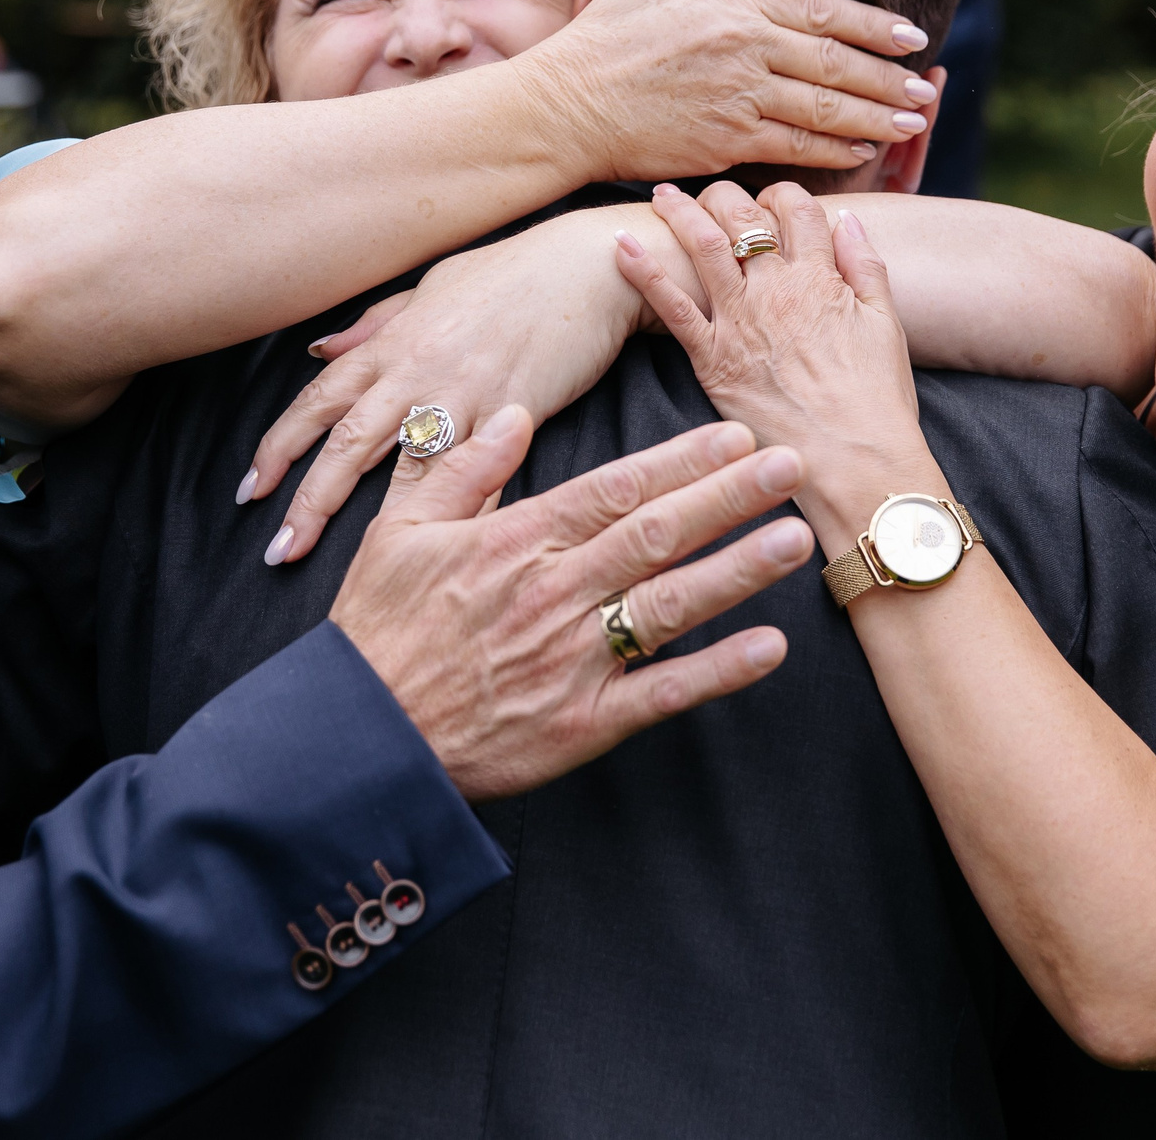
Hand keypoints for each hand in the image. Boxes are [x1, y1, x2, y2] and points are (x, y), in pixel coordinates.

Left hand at [243, 213, 648, 562]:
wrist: (587, 267)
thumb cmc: (514, 275)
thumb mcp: (431, 289)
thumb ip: (374, 326)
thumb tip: (319, 350)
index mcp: (393, 342)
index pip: (318, 401)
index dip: (279, 447)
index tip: (250, 489)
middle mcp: (416, 370)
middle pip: (346, 443)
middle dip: (306, 500)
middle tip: (277, 549)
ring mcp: (464, 393)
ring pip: (401, 465)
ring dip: (364, 517)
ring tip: (340, 561)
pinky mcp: (511, 413)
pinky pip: (475, 472)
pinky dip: (453, 511)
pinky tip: (436, 550)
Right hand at [333, 406, 807, 799]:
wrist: (360, 738)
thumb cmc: (377, 631)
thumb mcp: (397, 531)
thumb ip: (458, 469)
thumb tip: (513, 417)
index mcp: (514, 541)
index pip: (615, 488)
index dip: (682, 460)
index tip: (735, 436)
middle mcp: (553, 592)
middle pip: (656, 532)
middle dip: (729, 495)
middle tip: (792, 465)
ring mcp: (571, 658)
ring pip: (669, 603)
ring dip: (737, 569)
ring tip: (794, 539)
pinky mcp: (581, 723)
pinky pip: (660, 692)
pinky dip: (717, 671)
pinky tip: (769, 647)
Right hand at [512, 0, 935, 182]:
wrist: (567, 104)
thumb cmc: (607, 38)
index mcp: (733, 1)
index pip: (822, 7)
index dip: (873, 23)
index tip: (911, 34)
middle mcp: (744, 46)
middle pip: (835, 60)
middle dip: (886, 76)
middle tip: (922, 90)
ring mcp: (738, 95)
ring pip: (825, 107)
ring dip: (874, 116)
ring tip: (909, 122)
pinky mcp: (727, 140)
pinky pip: (796, 146)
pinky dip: (834, 150)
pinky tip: (862, 152)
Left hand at [614, 182, 925, 539]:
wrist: (855, 459)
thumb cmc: (875, 400)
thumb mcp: (885, 324)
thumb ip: (867, 267)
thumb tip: (848, 220)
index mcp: (821, 278)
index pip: (797, 207)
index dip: (781, 194)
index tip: (772, 201)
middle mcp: (776, 290)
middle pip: (743, 215)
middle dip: (725, 195)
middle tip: (711, 194)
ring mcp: (741, 321)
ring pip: (703, 246)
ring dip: (679, 212)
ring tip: (661, 195)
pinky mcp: (712, 358)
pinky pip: (671, 307)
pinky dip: (643, 272)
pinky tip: (622, 246)